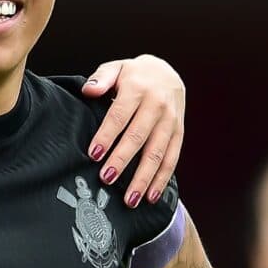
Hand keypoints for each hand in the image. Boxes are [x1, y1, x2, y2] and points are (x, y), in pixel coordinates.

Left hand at [81, 54, 186, 209]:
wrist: (168, 73)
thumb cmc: (133, 75)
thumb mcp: (116, 68)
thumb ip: (101, 78)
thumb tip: (88, 90)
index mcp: (137, 89)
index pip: (119, 115)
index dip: (107, 135)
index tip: (94, 153)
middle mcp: (157, 105)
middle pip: (138, 136)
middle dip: (122, 160)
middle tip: (107, 179)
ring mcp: (170, 121)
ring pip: (157, 152)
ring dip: (144, 177)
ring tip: (130, 199)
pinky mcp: (179, 133)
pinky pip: (172, 158)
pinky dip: (162, 179)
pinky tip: (151, 196)